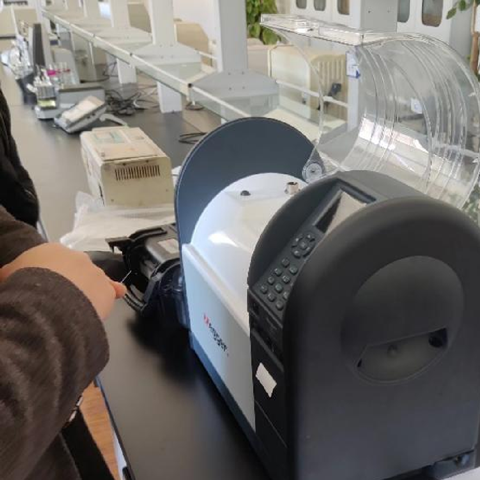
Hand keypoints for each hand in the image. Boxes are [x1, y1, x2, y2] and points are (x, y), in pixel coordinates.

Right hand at [0, 244, 125, 319]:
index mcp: (51, 250)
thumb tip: (5, 274)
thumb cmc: (25, 285)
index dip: (47, 275)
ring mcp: (94, 272)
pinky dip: (113, 292)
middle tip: (58, 299)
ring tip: (75, 307)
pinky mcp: (107, 289)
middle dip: (68, 282)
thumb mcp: (6, 276)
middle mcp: (76, 257)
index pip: (51, 260)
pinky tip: (115, 295)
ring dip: (87, 290)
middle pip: (74, 270)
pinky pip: (113, 290)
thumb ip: (9, 274)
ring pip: (93, 280)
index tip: (42, 286)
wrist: (48, 300)